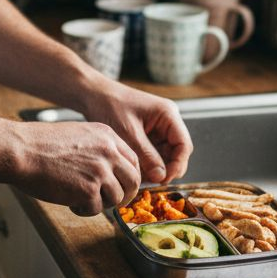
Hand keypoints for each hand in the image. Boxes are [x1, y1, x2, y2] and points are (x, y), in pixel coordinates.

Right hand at [11, 121, 141, 215]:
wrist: (21, 150)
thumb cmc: (41, 144)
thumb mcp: (78, 135)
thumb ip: (99, 149)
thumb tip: (111, 170)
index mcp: (107, 136)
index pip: (133, 160)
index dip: (130, 177)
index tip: (123, 186)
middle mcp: (108, 152)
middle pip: (133, 181)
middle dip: (125, 195)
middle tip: (113, 202)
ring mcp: (100, 171)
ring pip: (117, 198)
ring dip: (101, 204)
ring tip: (81, 200)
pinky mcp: (88, 190)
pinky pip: (96, 209)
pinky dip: (84, 210)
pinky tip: (70, 203)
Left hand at [78, 82, 192, 185]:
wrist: (93, 95)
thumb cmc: (110, 106)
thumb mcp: (129, 133)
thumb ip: (147, 155)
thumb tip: (161, 177)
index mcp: (168, 114)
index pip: (184, 144)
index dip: (178, 164)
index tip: (164, 179)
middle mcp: (168, 121)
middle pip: (177, 152)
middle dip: (167, 168)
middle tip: (152, 182)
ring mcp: (159, 128)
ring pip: (166, 155)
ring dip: (156, 168)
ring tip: (141, 177)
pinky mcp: (149, 135)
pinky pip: (155, 153)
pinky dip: (148, 164)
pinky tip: (136, 171)